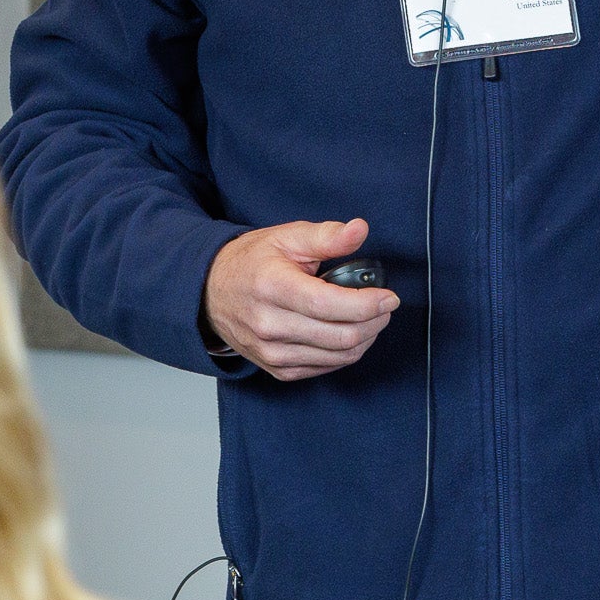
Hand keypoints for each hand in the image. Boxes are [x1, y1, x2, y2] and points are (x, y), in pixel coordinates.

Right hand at [207, 218, 398, 381]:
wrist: (210, 293)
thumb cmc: (251, 263)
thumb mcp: (286, 237)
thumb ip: (326, 236)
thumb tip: (359, 230)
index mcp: (273, 287)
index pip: (331, 305)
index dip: (369, 304)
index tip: (388, 296)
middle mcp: (270, 325)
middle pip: (341, 336)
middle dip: (375, 322)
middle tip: (384, 306)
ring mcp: (272, 352)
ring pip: (338, 356)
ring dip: (366, 338)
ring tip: (372, 318)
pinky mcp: (278, 369)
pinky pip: (326, 367)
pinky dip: (346, 352)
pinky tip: (350, 332)